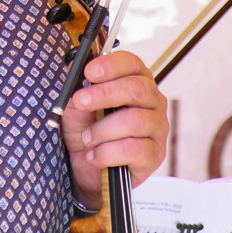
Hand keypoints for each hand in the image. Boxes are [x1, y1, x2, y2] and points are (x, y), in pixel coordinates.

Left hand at [60, 50, 167, 205]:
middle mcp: (153, 102)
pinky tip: (95, 156)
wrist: (87, 168)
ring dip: (102, 130)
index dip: (111, 65)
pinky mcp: (155, 154)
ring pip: (134, 120)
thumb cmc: (86, 130)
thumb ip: (78, 86)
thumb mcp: (76, 107)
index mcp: (136, 82)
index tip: (89, 71)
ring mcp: (157, 128)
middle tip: (80, 102)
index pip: (132, 64)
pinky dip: (107, 153)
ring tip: (87, 139)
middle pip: (137, 89)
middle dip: (104, 94)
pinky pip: (133, 149)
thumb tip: (73, 67)